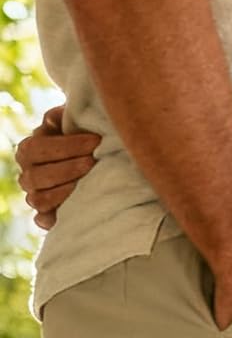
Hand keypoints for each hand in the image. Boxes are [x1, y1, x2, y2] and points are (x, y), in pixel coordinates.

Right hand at [16, 105, 99, 228]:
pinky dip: (56, 216)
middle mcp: (28, 174)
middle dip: (67, 168)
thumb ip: (65, 116)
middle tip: (93, 162)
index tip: (95, 141)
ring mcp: (35, 195)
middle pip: (36, 177)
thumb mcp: (76, 119)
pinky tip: (76, 205)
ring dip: (65, 190)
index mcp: (30, 148)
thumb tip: (54, 119)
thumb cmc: (85, 132)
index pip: (36, 149)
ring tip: (89, 180)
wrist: (97, 154)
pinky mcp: (47, 214)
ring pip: (38, 199)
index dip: (66, 146)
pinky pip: (43, 220)